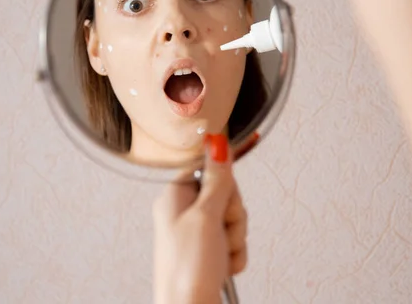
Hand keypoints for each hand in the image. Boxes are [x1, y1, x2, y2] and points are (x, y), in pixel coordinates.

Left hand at [152, 134, 247, 303]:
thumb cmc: (186, 269)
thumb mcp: (205, 217)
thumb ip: (217, 179)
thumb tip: (217, 141)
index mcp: (175, 197)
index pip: (209, 169)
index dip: (223, 184)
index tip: (224, 197)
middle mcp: (185, 212)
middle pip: (226, 194)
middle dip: (232, 214)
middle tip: (220, 229)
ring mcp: (198, 233)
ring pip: (234, 218)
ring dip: (235, 237)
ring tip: (220, 252)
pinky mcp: (210, 251)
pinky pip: (235, 241)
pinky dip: (235, 254)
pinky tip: (223, 264)